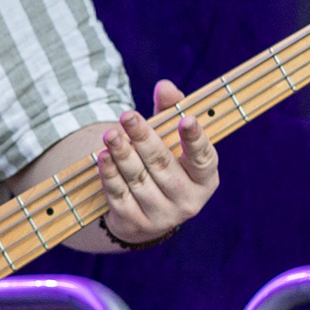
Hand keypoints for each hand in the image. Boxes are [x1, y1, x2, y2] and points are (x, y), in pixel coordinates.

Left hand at [94, 78, 218, 246]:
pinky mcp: (135, 223)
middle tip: (127, 116)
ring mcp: (161, 215)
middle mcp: (188, 200)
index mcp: (205, 179)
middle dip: (143, 138)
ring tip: (110, 134)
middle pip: (162, 164)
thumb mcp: (171, 140)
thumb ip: (170, 112)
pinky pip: (120, 194)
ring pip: (139, 179)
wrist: (144, 214)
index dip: (195, 138)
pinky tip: (103, 157)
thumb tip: (165, 86)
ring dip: (122, 155)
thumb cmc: (164, 166)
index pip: (203, 157)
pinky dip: (110, 174)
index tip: (186, 118)